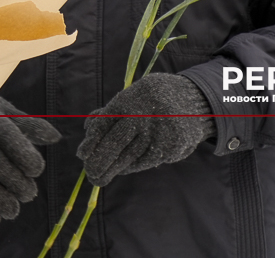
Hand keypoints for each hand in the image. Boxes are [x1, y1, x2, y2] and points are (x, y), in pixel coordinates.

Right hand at [0, 95, 60, 227]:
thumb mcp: (2, 110)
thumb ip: (28, 125)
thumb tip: (56, 138)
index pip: (18, 149)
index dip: (32, 164)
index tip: (34, 169)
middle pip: (6, 172)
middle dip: (23, 188)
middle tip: (28, 192)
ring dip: (7, 204)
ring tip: (13, 208)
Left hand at [77, 73, 214, 186]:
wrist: (192, 100)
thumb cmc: (152, 100)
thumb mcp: (132, 97)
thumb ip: (111, 112)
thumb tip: (87, 129)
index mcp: (128, 100)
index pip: (104, 124)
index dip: (92, 141)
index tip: (82, 155)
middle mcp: (142, 117)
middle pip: (115, 143)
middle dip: (99, 160)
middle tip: (89, 172)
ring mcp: (157, 133)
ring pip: (129, 156)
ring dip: (112, 168)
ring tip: (99, 176)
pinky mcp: (170, 147)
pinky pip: (145, 161)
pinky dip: (130, 167)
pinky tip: (121, 170)